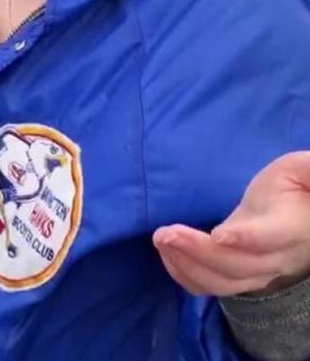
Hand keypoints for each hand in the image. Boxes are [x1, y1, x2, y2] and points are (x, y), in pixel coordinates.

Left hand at [154, 151, 309, 296]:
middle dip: (199, 251)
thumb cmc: (297, 185)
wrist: (301, 214)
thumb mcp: (303, 169)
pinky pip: (214, 287)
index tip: (219, 235)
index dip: (247, 239)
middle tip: (164, 233)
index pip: (272, 237)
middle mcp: (279, 257)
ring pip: (224, 282)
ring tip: (161, 240)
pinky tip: (167, 254)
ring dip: (188, 265)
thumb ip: (308, 168)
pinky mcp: (242, 276)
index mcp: (293, 226)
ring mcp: (261, 272)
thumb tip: (308, 168)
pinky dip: (187, 276)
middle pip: (239, 265)